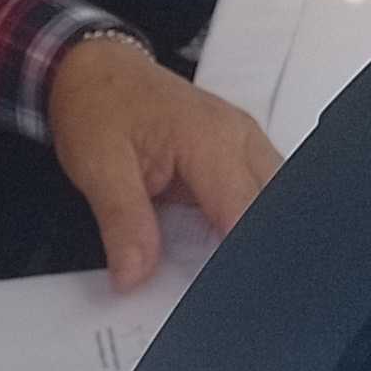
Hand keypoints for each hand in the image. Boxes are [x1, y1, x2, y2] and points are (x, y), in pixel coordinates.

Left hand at [46, 31, 281, 290]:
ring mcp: (246, 144)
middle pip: (275, 212)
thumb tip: (134, 275)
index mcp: (210, 140)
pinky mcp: (240, 155)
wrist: (95, 69)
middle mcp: (240, 139)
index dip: (242, 262)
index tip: (230, 300)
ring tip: (232, 281)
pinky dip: (247, 225)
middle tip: (233, 300)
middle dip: (259, 255)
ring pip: (275, 205)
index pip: (247, 215)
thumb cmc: (98, 105)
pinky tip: (227, 252)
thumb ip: (122, 221)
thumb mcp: (97, 164)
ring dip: (257, 240)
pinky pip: (260, 197)